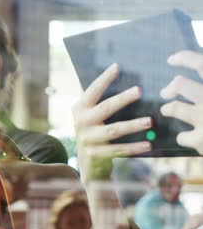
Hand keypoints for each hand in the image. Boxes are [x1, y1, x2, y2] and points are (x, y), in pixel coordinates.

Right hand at [72, 63, 151, 181]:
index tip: (117, 66)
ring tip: (150, 121)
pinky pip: (118, 150)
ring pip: (113, 130)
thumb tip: (126, 82)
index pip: (92, 90)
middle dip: (122, 99)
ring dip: (132, 125)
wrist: (87, 162)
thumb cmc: (95, 132)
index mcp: (79, 108)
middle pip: (104, 108)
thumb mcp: (92, 116)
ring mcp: (87, 139)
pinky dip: (134, 147)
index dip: (104, 79)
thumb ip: (100, 102)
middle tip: (139, 90)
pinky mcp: (95, 154)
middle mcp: (80, 122)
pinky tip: (148, 144)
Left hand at [161, 50, 202, 153]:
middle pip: (181, 84)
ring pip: (174, 108)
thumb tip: (197, 65)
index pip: (201, 64)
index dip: (184, 59)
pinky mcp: (201, 140)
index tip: (171, 60)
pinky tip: (188, 139)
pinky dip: (184, 138)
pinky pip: (182, 137)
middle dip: (172, 87)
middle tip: (166, 92)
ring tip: (167, 110)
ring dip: (168, 109)